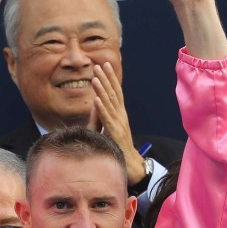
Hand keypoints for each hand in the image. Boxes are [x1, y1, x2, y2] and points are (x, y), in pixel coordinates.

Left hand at [91, 62, 145, 184]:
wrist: (131, 164)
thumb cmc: (119, 147)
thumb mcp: (111, 128)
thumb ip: (104, 115)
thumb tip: (97, 103)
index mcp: (120, 113)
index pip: (115, 92)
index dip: (111, 78)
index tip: (105, 65)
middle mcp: (120, 115)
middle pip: (114, 93)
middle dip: (107, 78)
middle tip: (100, 64)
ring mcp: (118, 123)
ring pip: (109, 103)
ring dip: (102, 89)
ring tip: (95, 77)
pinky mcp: (114, 133)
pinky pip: (106, 118)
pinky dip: (101, 108)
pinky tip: (96, 99)